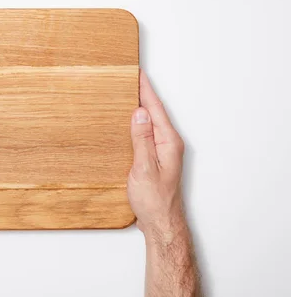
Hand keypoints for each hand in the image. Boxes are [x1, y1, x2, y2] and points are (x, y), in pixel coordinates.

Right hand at [128, 70, 186, 242]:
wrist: (161, 223)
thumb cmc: (154, 200)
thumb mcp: (144, 167)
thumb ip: (142, 139)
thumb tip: (139, 112)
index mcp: (168, 142)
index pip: (155, 108)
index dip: (145, 90)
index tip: (137, 74)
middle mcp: (169, 144)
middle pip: (154, 111)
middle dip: (142, 93)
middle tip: (129, 78)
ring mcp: (163, 151)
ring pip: (150, 122)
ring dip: (140, 107)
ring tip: (127, 94)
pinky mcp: (156, 158)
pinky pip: (147, 134)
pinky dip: (137, 123)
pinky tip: (128, 122)